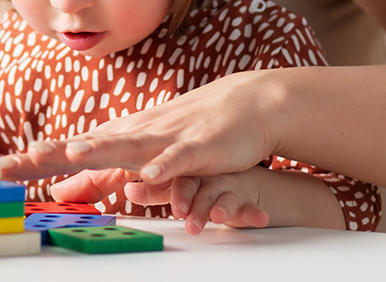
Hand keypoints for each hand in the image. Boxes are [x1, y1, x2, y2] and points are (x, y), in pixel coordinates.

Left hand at [1, 71, 276, 202]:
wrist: (242, 106)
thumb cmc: (181, 135)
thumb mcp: (134, 159)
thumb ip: (98, 176)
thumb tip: (59, 190)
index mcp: (115, 140)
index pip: (65, 152)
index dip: (30, 162)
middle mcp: (132, 135)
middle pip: (84, 146)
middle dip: (48, 155)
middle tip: (14, 163)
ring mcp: (163, 138)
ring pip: (126, 146)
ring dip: (99, 150)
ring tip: (71, 155)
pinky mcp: (195, 148)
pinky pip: (176, 159)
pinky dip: (162, 166)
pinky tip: (148, 174)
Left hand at [125, 171, 269, 233]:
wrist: (243, 173)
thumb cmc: (203, 180)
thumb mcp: (179, 184)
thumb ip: (154, 191)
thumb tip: (127, 189)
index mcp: (187, 168)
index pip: (174, 177)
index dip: (169, 191)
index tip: (155, 201)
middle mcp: (206, 174)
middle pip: (196, 185)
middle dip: (189, 200)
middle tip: (182, 213)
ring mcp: (227, 185)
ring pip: (220, 196)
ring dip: (218, 208)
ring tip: (216, 217)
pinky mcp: (246, 198)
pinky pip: (250, 205)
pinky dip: (253, 212)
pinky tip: (258, 218)